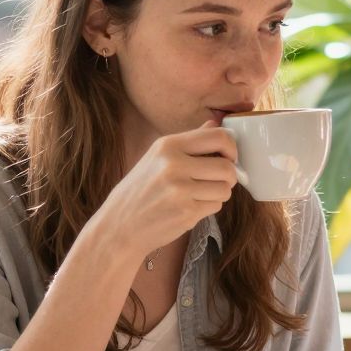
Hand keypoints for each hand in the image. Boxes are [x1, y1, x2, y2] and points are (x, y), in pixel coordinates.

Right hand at [94, 123, 239, 260]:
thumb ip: (189, 142)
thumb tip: (216, 124)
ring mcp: (180, 190)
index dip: (232, 148)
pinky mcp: (186, 212)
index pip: (218, 136)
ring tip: (201, 194)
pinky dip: (209, 207)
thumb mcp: (157, 158)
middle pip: (227, 166)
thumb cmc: (140, 191)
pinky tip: (191, 207)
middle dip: (229, 176)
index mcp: (168, 145)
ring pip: (225, 188)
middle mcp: (173, 164)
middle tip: (219, 181)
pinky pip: (216, 206)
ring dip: (219, 193)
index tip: (229, 157)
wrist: (119, 226)